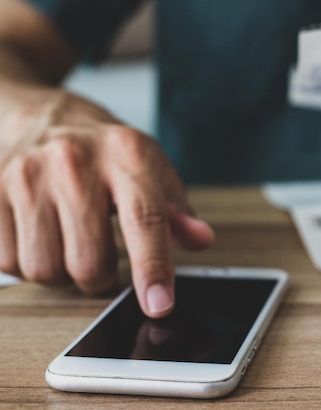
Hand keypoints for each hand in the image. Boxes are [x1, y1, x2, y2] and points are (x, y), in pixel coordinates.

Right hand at [0, 89, 213, 316]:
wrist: (43, 117)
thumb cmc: (107, 151)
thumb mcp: (153, 170)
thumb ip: (177, 211)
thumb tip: (200, 240)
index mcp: (127, 155)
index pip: (145, 220)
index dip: (153, 268)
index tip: (159, 305)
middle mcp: (74, 162)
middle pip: (90, 261)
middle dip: (101, 279)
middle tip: (105, 260)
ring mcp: (26, 176)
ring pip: (46, 269)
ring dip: (63, 274)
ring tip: (71, 243)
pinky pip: (9, 263)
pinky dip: (29, 262)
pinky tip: (42, 235)